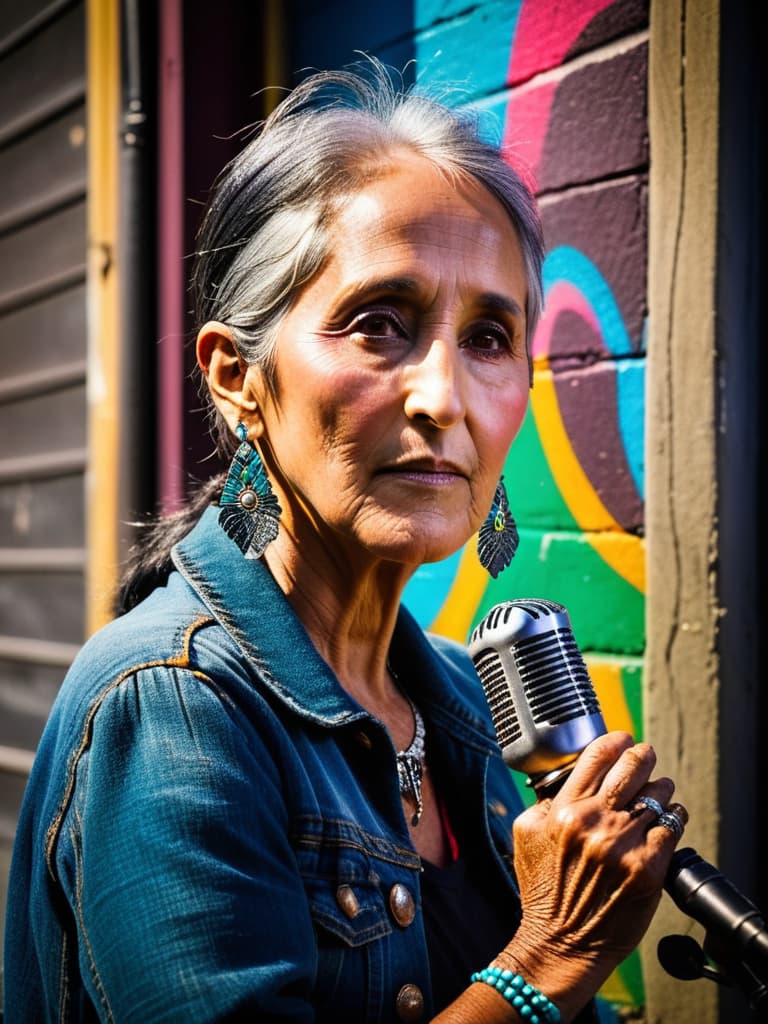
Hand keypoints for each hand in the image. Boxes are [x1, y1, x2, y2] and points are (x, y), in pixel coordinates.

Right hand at [499, 731, 686, 1018]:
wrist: (561, 942)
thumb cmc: (543, 891)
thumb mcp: (526, 835)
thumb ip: (546, 801)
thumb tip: (570, 778)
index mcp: (564, 810)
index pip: (598, 755)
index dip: (615, 740)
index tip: (621, 739)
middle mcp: (595, 822)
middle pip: (633, 765)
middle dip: (642, 756)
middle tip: (644, 757)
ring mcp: (624, 845)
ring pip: (657, 793)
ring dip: (659, 788)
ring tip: (657, 793)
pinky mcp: (648, 868)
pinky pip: (673, 825)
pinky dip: (673, 816)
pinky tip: (667, 818)